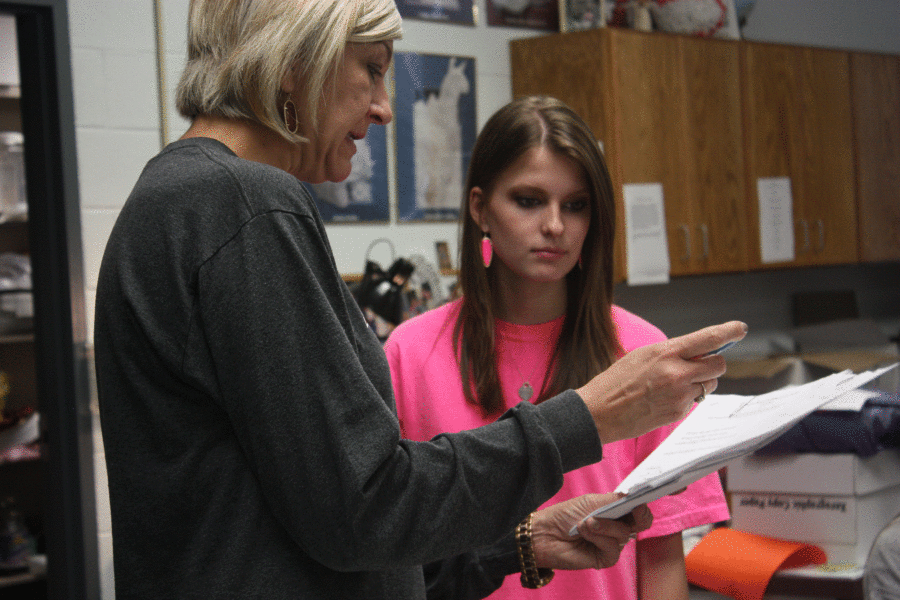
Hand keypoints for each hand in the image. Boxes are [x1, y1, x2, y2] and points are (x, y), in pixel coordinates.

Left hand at [531, 494, 652, 570]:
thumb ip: (614, 500)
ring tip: (586, 522)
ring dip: (605, 525)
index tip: (639, 502)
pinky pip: (613, 547)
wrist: (547, 532)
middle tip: (633, 510)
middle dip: (637, 516)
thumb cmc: (566, 514)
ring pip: (624, 534)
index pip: (637, 510)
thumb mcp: (592, 502)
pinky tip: (584, 533)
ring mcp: (612, 543)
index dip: (642, 506)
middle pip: (640, 524)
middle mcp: (616, 527)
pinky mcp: (606, 557)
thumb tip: (633, 496)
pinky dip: (598, 538)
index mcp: (615, 511)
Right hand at [576, 321, 746, 443]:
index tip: (739, 329)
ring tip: (674, 384)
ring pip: (709, 385)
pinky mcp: (678, 412)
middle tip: (700, 364)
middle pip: (718, 365)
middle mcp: (677, 373)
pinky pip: (695, 401)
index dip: (728, 332)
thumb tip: (697, 352)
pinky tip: (664, 398)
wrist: (600, 412)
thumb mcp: (642, 355)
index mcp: (666, 352)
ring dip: (701, 382)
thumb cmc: (616, 381)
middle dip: (713, 363)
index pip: (708, 339)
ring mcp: (680, 395)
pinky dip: (687, 397)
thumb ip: (671, 353)